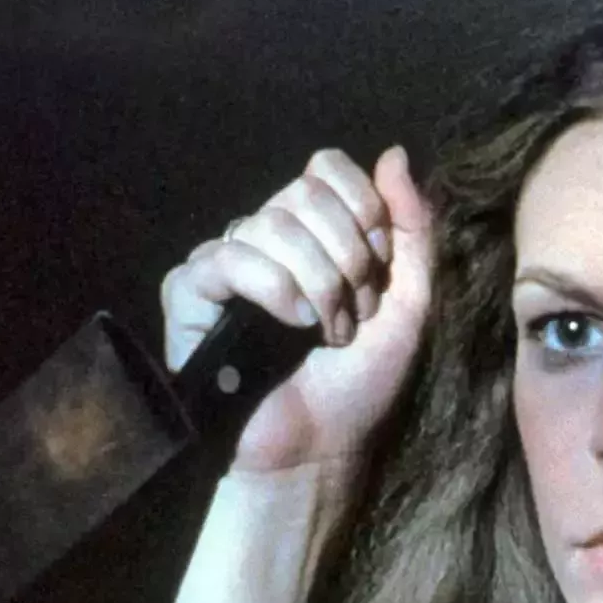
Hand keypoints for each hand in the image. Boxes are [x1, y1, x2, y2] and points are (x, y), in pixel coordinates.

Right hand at [160, 145, 433, 473]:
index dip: (360, 206)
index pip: (325, 168)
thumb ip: (412, 228)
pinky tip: (289, 326)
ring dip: (315, 284)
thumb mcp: (410, 302)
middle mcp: (266, 240)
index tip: (378, 263)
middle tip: (353, 312)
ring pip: (269, 223)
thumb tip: (394, 153)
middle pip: (302, 192)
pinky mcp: (190, 294)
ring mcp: (225, 263)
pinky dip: (271, 289)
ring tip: (324, 333)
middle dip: (345, 255)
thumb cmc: (359, 386)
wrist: (316, 450)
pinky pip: (225, 257)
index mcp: (315, 235)